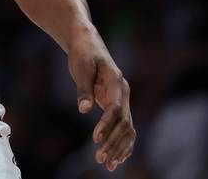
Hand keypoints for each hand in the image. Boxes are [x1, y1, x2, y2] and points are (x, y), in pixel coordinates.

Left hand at [68, 28, 135, 171]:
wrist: (87, 42)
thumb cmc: (83, 53)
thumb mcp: (81, 68)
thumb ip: (83, 89)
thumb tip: (83, 109)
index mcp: (116, 82)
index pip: (116, 109)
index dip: (107, 125)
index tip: (95, 139)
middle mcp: (123, 92)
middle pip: (124, 123)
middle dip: (113, 142)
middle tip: (100, 159)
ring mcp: (122, 99)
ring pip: (126, 128)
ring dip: (119, 146)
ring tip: (108, 165)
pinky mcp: (116, 103)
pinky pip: (123, 126)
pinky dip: (122, 142)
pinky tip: (117, 158)